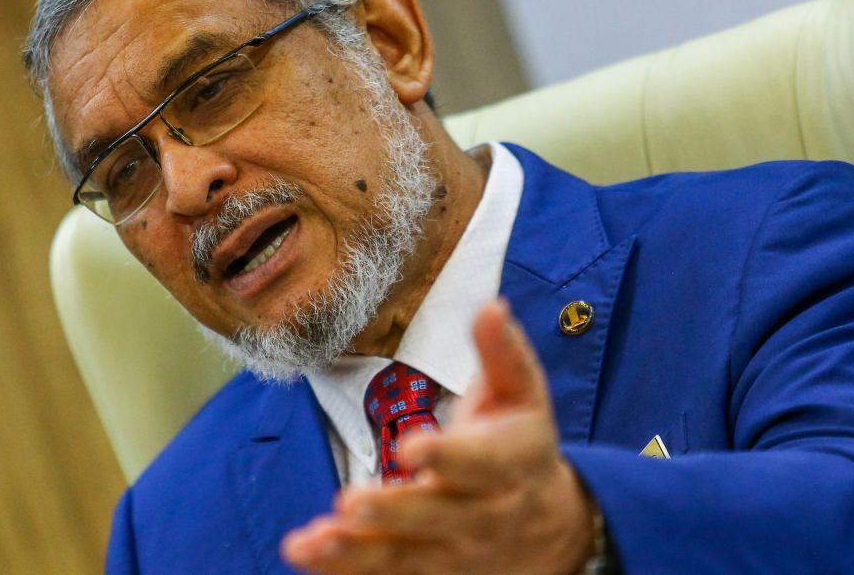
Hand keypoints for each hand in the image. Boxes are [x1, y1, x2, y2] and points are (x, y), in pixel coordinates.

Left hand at [282, 299, 595, 573]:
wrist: (547, 522)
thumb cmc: (521, 442)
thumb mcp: (522, 392)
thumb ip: (503, 351)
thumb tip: (490, 305)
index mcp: (510, 461)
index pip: (480, 461)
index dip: (448, 455)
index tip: (412, 446)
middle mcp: (485, 512)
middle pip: (438, 516)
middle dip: (395, 511)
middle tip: (350, 502)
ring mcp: (455, 547)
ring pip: (405, 554)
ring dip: (357, 549)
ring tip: (314, 539)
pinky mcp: (429, 566)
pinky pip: (386, 573)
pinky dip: (345, 567)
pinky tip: (306, 553)